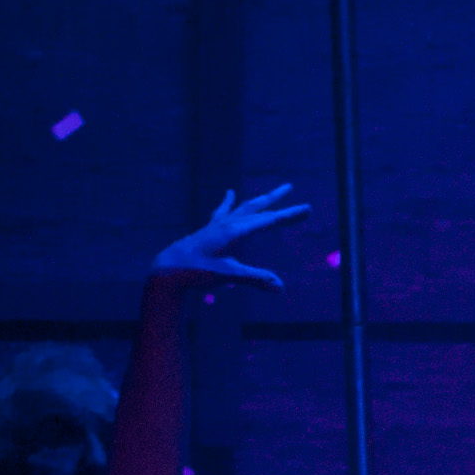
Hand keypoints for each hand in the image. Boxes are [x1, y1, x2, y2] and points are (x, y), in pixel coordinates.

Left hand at [150, 185, 310, 294]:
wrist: (167, 269)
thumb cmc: (197, 271)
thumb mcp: (228, 275)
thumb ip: (255, 278)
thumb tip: (281, 287)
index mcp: (235, 231)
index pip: (268, 220)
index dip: (289, 215)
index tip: (307, 208)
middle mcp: (227, 223)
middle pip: (256, 207)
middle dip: (276, 199)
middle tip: (291, 187)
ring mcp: (217, 225)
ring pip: (243, 207)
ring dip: (259, 199)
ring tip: (272, 191)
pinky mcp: (210, 229)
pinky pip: (223, 211)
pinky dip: (228, 202)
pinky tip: (229, 193)